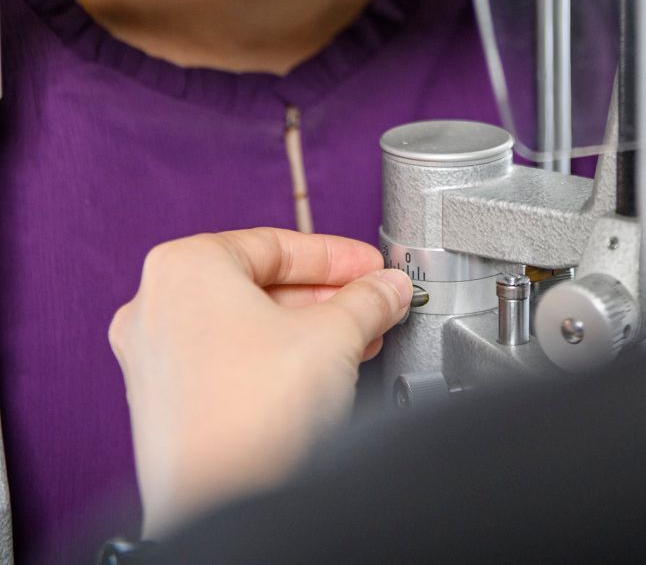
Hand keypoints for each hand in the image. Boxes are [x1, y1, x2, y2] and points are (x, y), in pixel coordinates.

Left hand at [109, 227, 411, 537]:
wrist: (225, 508)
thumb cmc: (254, 415)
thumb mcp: (335, 334)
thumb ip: (367, 299)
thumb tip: (386, 288)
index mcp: (183, 266)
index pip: (275, 243)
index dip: (336, 256)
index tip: (371, 266)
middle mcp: (155, 306)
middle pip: (259, 284)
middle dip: (324, 296)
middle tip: (370, 302)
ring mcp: (154, 360)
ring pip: (245, 325)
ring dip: (306, 330)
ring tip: (357, 339)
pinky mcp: (164, 407)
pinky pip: (228, 362)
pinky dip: (275, 360)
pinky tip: (321, 374)